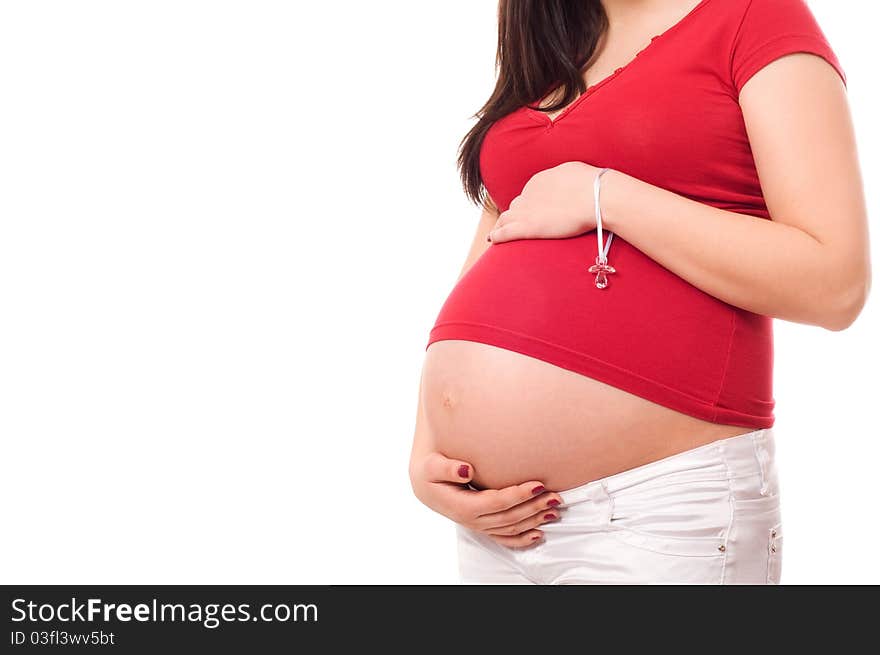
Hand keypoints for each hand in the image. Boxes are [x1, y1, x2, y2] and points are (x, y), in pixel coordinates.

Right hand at [409, 451, 561, 547]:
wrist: (424, 484)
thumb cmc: (429, 471)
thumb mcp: (431, 466)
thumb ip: (446, 468)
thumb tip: (465, 470)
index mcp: (463, 506)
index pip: (497, 503)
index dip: (518, 495)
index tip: (538, 484)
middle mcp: (473, 520)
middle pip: (509, 517)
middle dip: (534, 508)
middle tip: (556, 496)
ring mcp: (479, 526)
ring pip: (510, 528)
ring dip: (534, 520)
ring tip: (554, 510)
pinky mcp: (483, 526)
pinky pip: (504, 538)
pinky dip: (522, 539)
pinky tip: (539, 534)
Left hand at [487, 161, 601, 243]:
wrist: (596, 197)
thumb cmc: (593, 185)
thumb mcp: (576, 172)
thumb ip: (566, 177)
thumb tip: (569, 179)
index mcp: (540, 180)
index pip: (529, 194)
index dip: (529, 205)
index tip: (532, 213)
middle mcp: (528, 193)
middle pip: (516, 206)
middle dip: (515, 215)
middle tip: (514, 225)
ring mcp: (525, 211)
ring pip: (505, 218)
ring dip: (501, 225)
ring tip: (496, 234)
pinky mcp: (527, 227)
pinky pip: (504, 232)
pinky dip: (496, 236)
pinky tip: (492, 240)